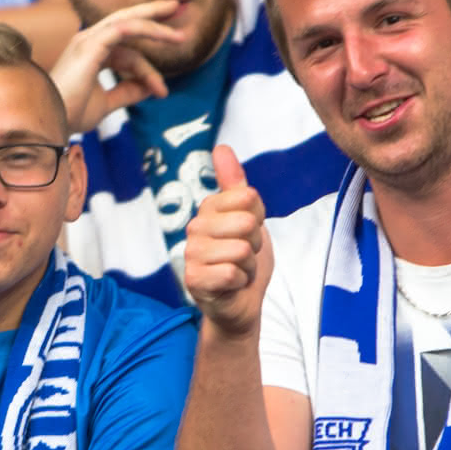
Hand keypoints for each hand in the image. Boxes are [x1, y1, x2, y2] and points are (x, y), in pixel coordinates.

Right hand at [50, 0, 182, 132]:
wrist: (49, 122)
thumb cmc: (69, 113)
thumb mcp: (106, 103)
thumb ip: (127, 93)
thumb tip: (151, 88)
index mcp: (90, 53)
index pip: (126, 53)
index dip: (147, 71)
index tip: (162, 93)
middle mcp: (88, 41)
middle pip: (126, 22)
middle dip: (152, 15)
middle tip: (176, 7)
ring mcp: (87, 40)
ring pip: (129, 23)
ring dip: (156, 28)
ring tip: (180, 36)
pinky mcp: (90, 44)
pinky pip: (124, 29)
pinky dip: (146, 29)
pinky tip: (165, 35)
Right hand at [183, 145, 271, 336]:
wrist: (239, 302)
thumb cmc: (243, 260)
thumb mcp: (247, 217)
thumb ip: (235, 184)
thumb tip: (221, 147)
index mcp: (208, 209)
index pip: (249, 198)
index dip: (259, 219)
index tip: (248, 233)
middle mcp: (195, 228)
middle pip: (247, 223)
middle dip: (255, 244)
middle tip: (244, 256)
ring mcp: (191, 254)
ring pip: (242, 250)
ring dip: (249, 266)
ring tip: (238, 271)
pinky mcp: (194, 280)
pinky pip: (233, 273)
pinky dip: (241, 283)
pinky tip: (231, 286)